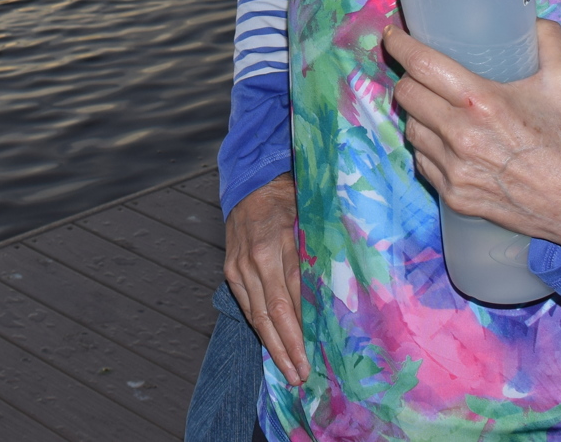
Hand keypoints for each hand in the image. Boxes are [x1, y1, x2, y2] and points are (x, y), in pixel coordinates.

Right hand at [223, 173, 307, 386]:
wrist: (252, 182)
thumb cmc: (288, 199)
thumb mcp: (307, 223)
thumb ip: (314, 258)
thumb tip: (330, 298)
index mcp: (271, 249)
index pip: (286, 303)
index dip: (297, 334)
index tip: (309, 359)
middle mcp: (250, 262)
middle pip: (268, 316)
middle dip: (284, 350)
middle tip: (299, 377)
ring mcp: (237, 268)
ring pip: (254, 316)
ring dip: (271, 346)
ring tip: (287, 370)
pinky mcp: (230, 271)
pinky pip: (246, 305)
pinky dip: (259, 327)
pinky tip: (271, 345)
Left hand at [383, 20, 560, 251]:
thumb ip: (546, 38)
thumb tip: (527, 19)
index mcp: (481, 102)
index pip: (421, 65)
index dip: (400, 45)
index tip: (392, 36)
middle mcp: (460, 136)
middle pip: (406, 95)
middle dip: (409, 78)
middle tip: (422, 74)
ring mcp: (454, 170)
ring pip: (410, 129)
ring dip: (419, 114)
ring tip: (438, 108)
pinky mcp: (454, 196)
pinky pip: (423, 161)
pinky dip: (429, 147)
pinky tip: (447, 141)